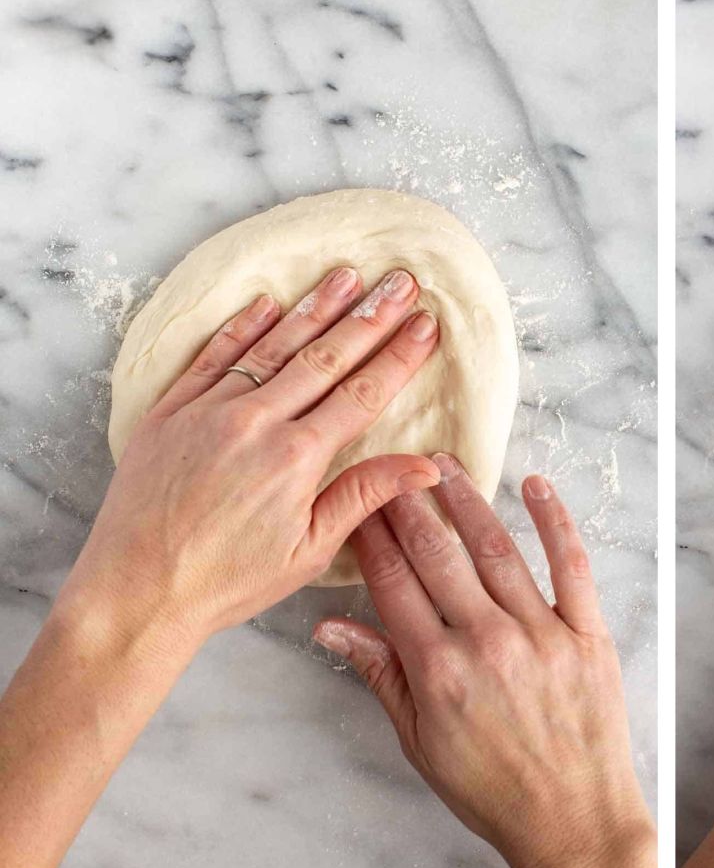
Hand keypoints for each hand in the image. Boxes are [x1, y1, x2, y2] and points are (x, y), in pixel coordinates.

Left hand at [58, 265, 441, 661]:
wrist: (134, 592)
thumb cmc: (225, 582)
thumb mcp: (308, 551)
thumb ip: (364, 496)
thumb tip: (425, 466)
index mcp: (296, 458)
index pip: (362, 392)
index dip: (398, 355)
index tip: (426, 322)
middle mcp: (255, 422)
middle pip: (325, 356)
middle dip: (370, 316)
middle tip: (401, 281)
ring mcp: (209, 410)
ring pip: (273, 345)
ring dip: (315, 307)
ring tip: (348, 275)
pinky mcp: (170, 410)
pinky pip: (214, 356)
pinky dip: (242, 327)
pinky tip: (268, 302)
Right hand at [314, 457, 654, 867]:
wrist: (570, 821)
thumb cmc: (490, 787)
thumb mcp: (419, 741)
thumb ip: (379, 673)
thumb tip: (329, 627)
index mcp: (438, 671)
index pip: (394, 585)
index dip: (373, 539)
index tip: (359, 505)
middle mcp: (486, 643)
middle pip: (438, 556)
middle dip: (410, 507)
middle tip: (394, 468)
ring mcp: (539, 632)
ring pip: (496, 549)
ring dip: (467, 500)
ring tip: (445, 465)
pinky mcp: (585, 631)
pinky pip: (570, 563)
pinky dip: (553, 520)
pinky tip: (535, 485)